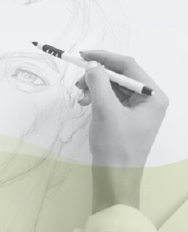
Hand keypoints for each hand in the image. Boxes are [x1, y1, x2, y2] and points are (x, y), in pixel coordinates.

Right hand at [76, 51, 168, 212]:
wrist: (114, 176)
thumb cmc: (115, 146)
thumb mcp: (105, 110)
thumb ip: (98, 82)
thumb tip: (91, 65)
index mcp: (152, 96)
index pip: (128, 66)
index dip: (104, 58)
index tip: (83, 55)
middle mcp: (147, 99)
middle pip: (119, 75)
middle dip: (96, 76)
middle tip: (78, 81)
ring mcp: (136, 108)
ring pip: (111, 85)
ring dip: (93, 87)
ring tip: (80, 97)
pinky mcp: (124, 115)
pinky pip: (108, 97)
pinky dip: (95, 96)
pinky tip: (84, 103)